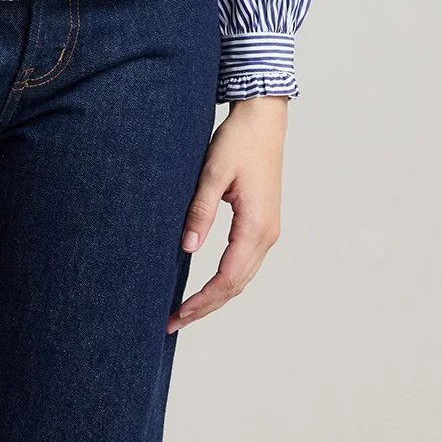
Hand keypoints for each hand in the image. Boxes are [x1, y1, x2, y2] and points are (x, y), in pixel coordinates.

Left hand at [167, 95, 286, 331]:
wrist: (264, 119)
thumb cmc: (239, 141)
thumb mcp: (213, 173)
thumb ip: (200, 211)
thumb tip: (187, 248)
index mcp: (256, 226)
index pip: (227, 278)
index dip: (202, 301)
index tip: (178, 314)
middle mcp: (267, 235)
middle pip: (236, 285)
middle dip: (206, 307)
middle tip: (173, 322)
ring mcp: (268, 231)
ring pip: (242, 277)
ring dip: (216, 297)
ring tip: (186, 311)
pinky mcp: (263, 224)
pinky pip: (244, 263)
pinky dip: (225, 281)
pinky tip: (207, 286)